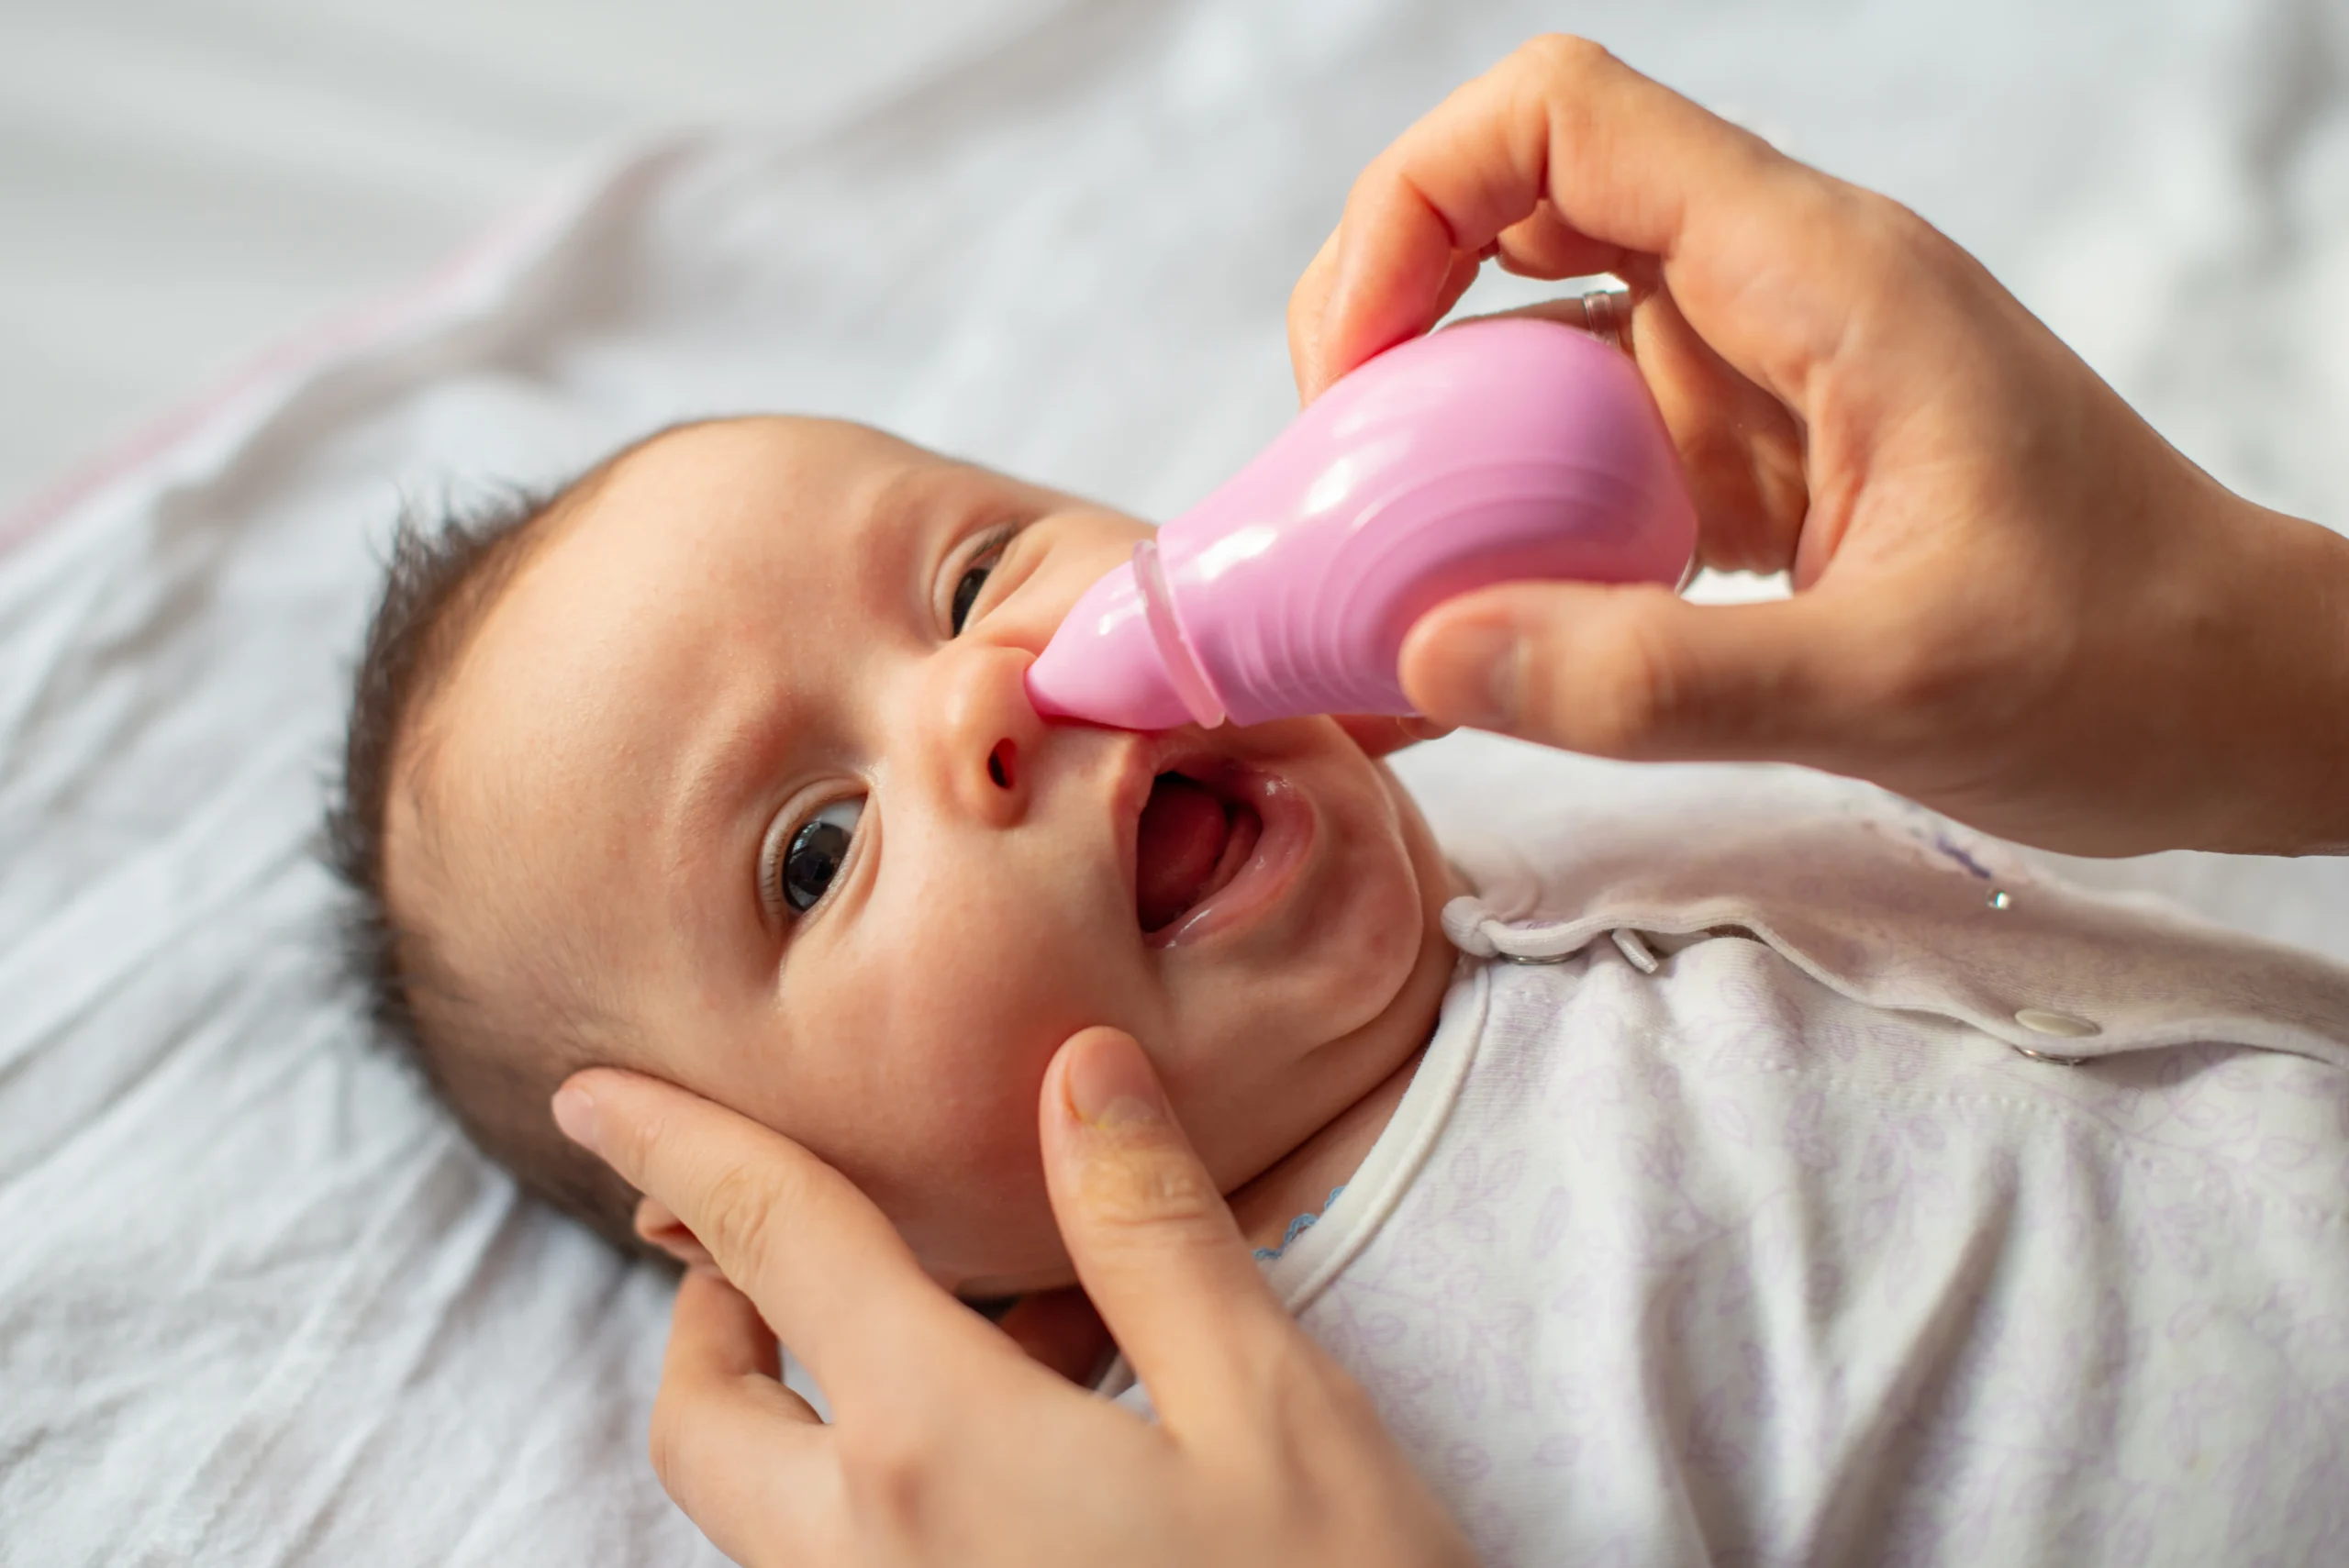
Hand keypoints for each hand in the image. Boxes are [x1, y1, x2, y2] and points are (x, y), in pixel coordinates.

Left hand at [551, 1028, 1473, 1567]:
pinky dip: (891, 1481)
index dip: (677, 1146)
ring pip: (770, 1512)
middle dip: (710, 1311)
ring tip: (988, 1328)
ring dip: (811, 1403)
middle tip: (778, 1239)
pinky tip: (1046, 1444)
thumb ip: (1153, 1231)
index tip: (597, 1094)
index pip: (772, 1248)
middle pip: (706, 1421)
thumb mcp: (1271, 1410)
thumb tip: (1076, 1068)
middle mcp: (867, 1562)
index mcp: (934, 1451)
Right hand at [1290, 35, 2348, 856]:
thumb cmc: (2121, 662)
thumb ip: (1659, 679)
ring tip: (1373, 570)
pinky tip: (1465, 627)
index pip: (1560, 122)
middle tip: (1336, 476)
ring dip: (1435, 440)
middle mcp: (1768, 297)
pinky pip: (1578, 456)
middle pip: (1512, 209)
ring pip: (1532, 344)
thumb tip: (1431, 653)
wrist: (2235, 703)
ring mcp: (1752, 381)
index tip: (1357, 374)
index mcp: (1815, 274)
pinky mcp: (1746, 467)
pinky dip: (1499, 520)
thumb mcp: (1894, 684)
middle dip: (1386, 319)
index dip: (1414, 207)